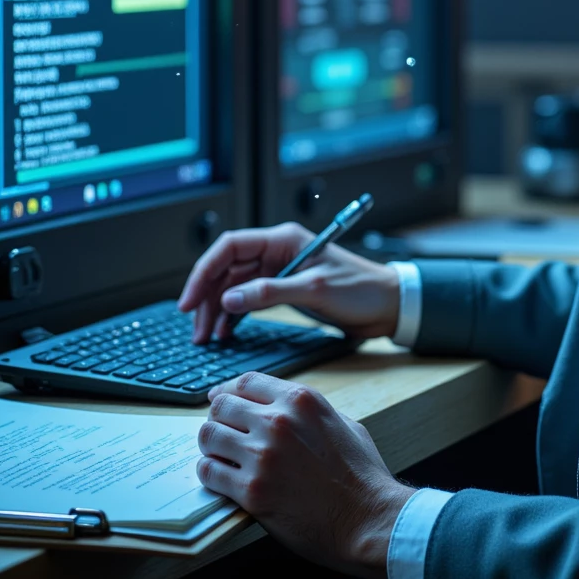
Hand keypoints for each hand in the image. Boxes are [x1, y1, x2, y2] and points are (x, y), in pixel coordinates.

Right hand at [177, 223, 400, 343]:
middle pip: (227, 269)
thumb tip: (229, 299)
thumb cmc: (360, 289)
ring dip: (218, 309)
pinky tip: (226, 332)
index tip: (190, 302)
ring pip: (234, 286)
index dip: (204, 272)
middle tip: (196, 329)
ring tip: (207, 338)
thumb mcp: (315, 290)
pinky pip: (249, 298)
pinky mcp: (284, 289)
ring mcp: (279, 270)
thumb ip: (270, 293)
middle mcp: (277, 251)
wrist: (388, 304)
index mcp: (283, 239)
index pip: (229, 248)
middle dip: (207, 297)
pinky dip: (234, 314)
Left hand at [196, 371, 415, 578]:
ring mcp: (263, 455)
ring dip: (211, 447)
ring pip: (209, 436)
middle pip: (222, 405)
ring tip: (219, 458)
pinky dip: (210, 474)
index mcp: (301, 401)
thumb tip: (284, 410)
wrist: (369, 521)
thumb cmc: (363, 478)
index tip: (219, 399)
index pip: (247, 382)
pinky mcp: (252, 490)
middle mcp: (278, 421)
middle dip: (218, 419)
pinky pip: (209, 472)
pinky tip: (221, 479)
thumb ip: (311, 413)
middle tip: (220, 434)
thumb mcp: (345, 426)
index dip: (227, 390)